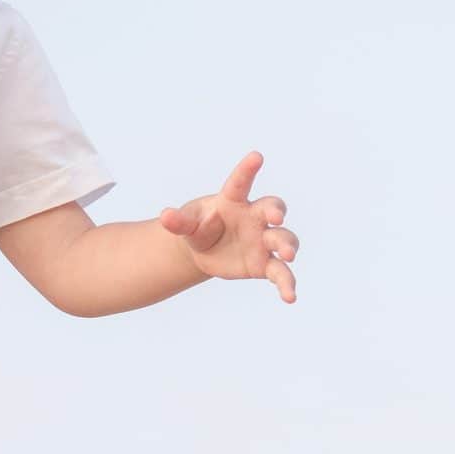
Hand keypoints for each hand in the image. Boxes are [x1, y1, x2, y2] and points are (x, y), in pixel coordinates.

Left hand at [159, 153, 298, 302]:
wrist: (208, 251)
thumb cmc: (200, 228)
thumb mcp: (187, 225)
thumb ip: (179, 222)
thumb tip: (165, 217)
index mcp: (233, 201)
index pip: (240, 182)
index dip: (247, 169)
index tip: (256, 156)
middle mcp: (254, 217)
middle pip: (270, 208)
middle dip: (276, 210)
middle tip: (277, 216)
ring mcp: (263, 240)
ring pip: (282, 239)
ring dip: (287, 245)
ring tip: (287, 255)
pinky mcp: (265, 264)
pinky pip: (280, 273)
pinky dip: (287, 284)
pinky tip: (289, 297)